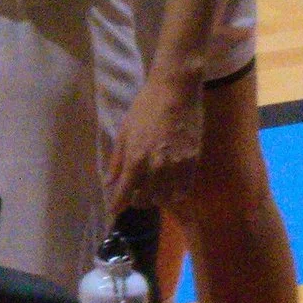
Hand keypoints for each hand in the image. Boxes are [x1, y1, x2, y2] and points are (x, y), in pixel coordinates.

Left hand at [108, 67, 204, 214]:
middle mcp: (156, 167)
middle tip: (133, 196)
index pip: (124, 193)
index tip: (114, 211)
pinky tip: (168, 188)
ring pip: (166, 198)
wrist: (175, 91)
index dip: (117, 205)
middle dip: (136, 201)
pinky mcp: (193, 163)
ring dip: (156, 199)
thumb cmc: (145, 107)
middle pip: (146, 199)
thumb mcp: (125, 131)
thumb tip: (109, 182)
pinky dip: (174, 194)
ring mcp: (177, 166)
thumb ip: (117, 160)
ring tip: (151, 192)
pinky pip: (183, 190)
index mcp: (136, 158)